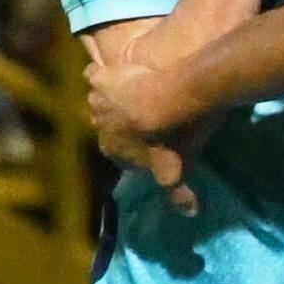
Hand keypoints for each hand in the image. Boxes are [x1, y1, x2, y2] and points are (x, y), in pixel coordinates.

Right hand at [86, 48, 204, 214]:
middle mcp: (97, 127)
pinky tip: (114, 70)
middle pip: (107, 126)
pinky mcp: (100, 76)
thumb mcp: (175, 166)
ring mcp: (96, 101)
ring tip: (133, 93)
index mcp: (112, 150)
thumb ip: (177, 190)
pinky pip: (92, 74)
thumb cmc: (173, 135)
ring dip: (111, 100)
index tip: (150, 142)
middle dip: (120, 123)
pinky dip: (101, 74)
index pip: (119, 153)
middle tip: (144, 115)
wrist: (171, 96)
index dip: (133, 148)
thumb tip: (190, 212)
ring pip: (98, 102)